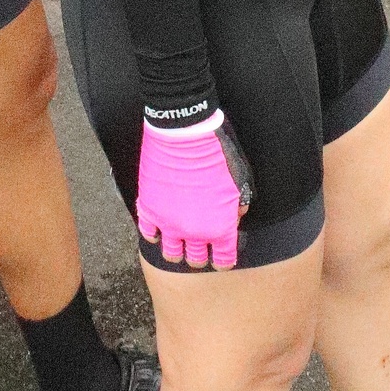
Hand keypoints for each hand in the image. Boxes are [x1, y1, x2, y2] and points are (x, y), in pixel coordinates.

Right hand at [136, 111, 252, 270]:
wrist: (185, 130)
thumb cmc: (216, 150)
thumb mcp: (241, 178)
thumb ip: (239, 205)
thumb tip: (235, 217)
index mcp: (220, 226)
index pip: (223, 259)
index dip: (223, 259)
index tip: (221, 255)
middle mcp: (194, 231)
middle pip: (196, 260)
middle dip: (200, 256)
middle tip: (200, 248)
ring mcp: (169, 222)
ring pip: (171, 254)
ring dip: (176, 252)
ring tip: (178, 245)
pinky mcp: (150, 208)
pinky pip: (148, 234)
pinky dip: (154, 235)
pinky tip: (159, 230)